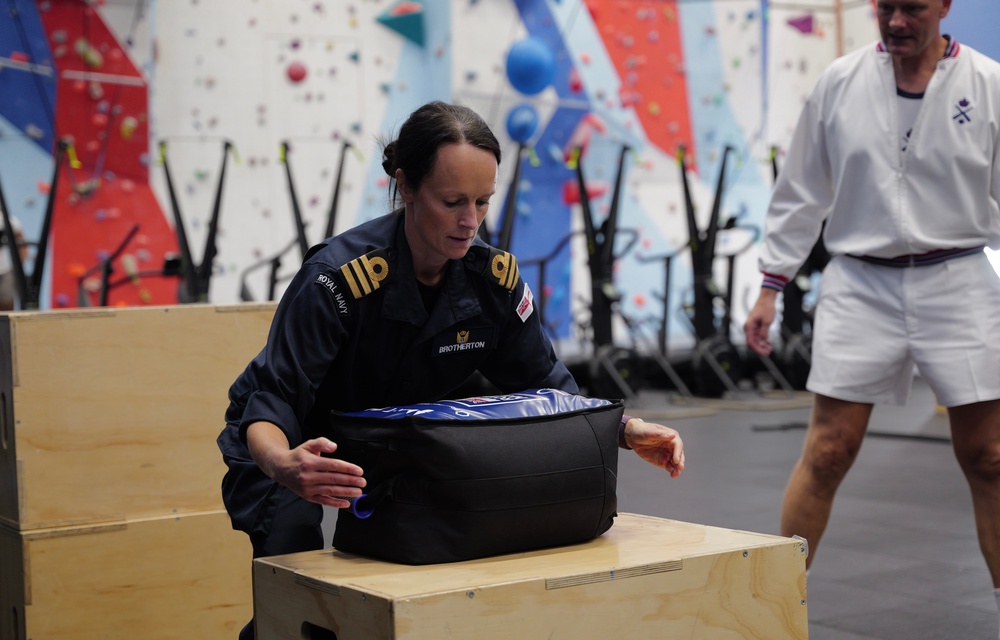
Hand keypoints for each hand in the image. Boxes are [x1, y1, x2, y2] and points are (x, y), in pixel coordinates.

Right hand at [247, 422, 365, 508]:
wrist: (281, 469)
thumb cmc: (298, 456)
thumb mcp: (308, 444)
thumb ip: (322, 443)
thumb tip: (334, 446)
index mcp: (310, 463)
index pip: (333, 466)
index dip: (348, 468)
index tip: (359, 471)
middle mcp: (308, 476)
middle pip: (334, 479)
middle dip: (350, 481)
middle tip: (363, 482)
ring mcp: (308, 488)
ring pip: (330, 491)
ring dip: (346, 492)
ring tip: (358, 492)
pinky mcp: (308, 497)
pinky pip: (323, 501)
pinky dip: (335, 503)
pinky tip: (346, 503)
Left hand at [625, 418, 684, 477]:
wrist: (633, 437)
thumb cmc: (642, 431)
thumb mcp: (649, 431)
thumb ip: (660, 434)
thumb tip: (673, 435)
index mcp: (670, 436)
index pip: (678, 445)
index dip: (678, 452)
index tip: (676, 460)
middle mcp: (671, 445)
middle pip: (679, 455)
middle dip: (680, 462)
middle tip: (679, 468)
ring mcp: (667, 454)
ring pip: (676, 462)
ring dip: (677, 469)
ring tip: (675, 475)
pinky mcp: (663, 460)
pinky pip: (669, 466)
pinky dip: (671, 471)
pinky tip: (672, 475)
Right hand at [744, 288, 777, 355]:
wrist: (766, 299)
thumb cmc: (766, 308)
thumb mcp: (767, 321)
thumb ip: (764, 332)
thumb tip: (762, 342)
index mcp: (749, 327)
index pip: (750, 342)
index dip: (757, 350)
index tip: (765, 354)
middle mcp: (749, 328)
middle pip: (752, 343)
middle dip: (759, 349)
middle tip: (768, 352)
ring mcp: (752, 328)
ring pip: (755, 341)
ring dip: (761, 346)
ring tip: (769, 349)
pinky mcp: (756, 327)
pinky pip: (758, 337)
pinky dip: (763, 341)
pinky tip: (769, 343)